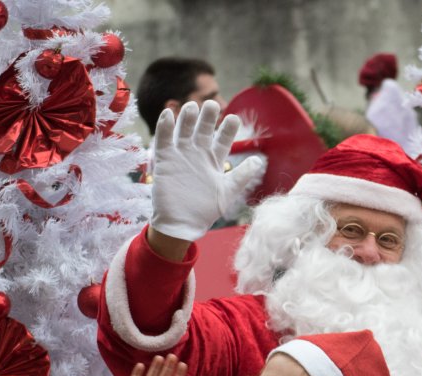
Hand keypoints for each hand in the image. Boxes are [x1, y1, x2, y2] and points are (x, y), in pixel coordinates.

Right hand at [151, 100, 265, 240]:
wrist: (182, 224)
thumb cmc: (206, 210)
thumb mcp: (228, 192)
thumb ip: (242, 175)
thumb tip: (257, 160)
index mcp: (214, 161)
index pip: (223, 139)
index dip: (228, 129)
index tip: (234, 118)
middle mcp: (198, 154)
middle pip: (203, 130)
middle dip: (208, 117)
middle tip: (212, 104)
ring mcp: (181, 156)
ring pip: (184, 131)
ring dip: (187, 118)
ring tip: (191, 106)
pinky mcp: (165, 160)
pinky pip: (164, 140)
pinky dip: (165, 128)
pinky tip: (168, 114)